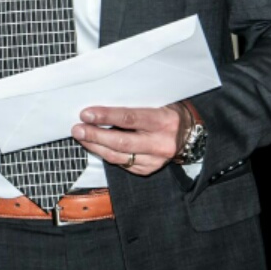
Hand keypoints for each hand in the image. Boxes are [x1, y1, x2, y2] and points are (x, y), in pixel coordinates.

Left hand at [71, 103, 185, 175]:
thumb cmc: (170, 112)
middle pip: (121, 142)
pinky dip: (106, 155)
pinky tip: (96, 146)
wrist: (193, 134)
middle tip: (77, 129)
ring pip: (119, 156)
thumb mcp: (159, 101)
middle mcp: (160, 143)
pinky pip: (122, 164)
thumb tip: (103, 100)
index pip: (129, 119)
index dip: (105, 117)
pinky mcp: (149, 169)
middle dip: (95, 136)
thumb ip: (135, 103)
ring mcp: (155, 160)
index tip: (86, 114)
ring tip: (81, 137)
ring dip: (96, 146)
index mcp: (163, 121)